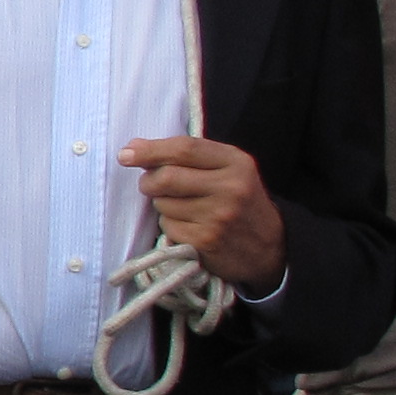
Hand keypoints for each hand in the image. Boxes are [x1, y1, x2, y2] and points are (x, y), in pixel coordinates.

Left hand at [119, 135, 285, 292]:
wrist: (269, 248)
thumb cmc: (239, 201)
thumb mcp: (227, 169)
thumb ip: (186, 155)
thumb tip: (133, 147)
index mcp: (236, 163)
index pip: (184, 149)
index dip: (150, 150)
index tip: (125, 154)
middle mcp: (231, 188)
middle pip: (167, 177)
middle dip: (149, 181)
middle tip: (152, 185)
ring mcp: (219, 217)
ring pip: (163, 203)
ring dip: (162, 205)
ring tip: (185, 208)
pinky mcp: (206, 241)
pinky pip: (168, 226)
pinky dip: (170, 225)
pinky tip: (190, 226)